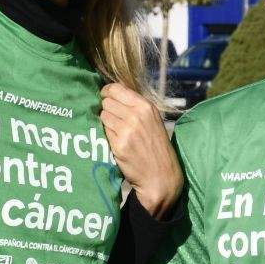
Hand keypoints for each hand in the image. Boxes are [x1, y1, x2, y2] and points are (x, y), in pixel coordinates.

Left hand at [100, 83, 183, 218]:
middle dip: (107, 108)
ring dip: (106, 122)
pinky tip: (116, 141)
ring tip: (116, 131)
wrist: (160, 175)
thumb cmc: (156, 146)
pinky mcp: (119, 144)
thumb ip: (135, 106)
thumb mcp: (152, 120)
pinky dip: (106, 135)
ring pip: (103, 115)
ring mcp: (127, 130)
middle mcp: (137, 115)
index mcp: (146, 106)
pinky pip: (103, 131)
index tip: (105, 97)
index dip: (107, 92)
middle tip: (114, 119)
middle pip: (107, 102)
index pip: (116, 88)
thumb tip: (112, 93)